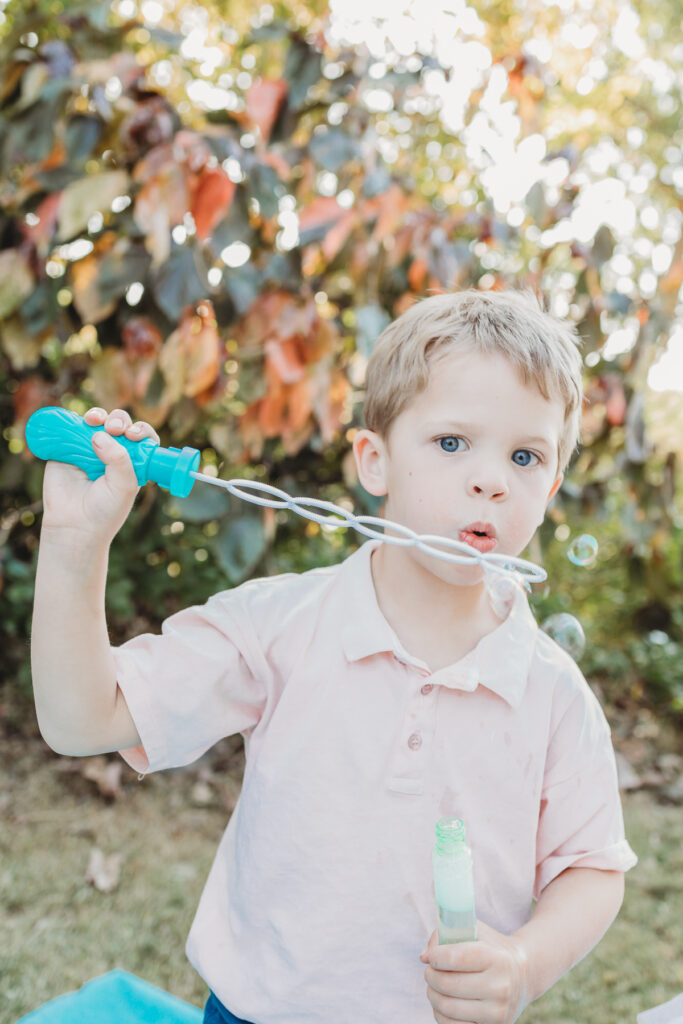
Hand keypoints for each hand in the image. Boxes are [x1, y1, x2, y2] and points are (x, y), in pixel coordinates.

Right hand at [41, 406, 160, 548]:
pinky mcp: (67, 450)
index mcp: (133, 462)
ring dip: (99, 415)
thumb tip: (100, 434)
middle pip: (120, 425)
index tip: (134, 434)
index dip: (141, 430)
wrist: (74, 527)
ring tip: (94, 421)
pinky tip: (81, 421)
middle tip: (115, 429)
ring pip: (97, 422)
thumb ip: (120, 459)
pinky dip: (76, 419)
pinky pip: (71, 428)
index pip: (143, 438)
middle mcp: (113, 453)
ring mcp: (89, 450)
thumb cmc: (105, 511)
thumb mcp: (123, 486)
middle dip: (120, 421)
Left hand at [419, 919, 528, 1023]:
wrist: (525, 974)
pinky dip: (441, 1015)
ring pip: (448, 1007)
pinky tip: (443, 1002)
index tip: (432, 956)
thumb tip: (424, 957)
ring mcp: (498, 1011)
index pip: (455, 957)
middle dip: (430, 976)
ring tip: (433, 987)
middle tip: (429, 971)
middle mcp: (500, 986)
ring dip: (432, 995)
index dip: (436, 956)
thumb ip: (446, 934)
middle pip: (448, 984)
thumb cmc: (492, 948)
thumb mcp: (476, 931)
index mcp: (496, 958)